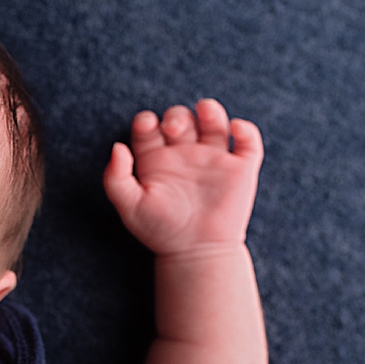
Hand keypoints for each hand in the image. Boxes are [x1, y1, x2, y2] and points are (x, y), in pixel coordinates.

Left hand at [103, 100, 261, 255]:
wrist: (196, 254)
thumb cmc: (161, 231)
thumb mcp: (130, 206)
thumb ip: (115, 178)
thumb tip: (117, 147)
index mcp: (156, 159)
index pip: (150, 127)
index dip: (147, 120)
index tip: (147, 126)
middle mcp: (184, 154)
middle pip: (180, 119)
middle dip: (177, 116)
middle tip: (174, 130)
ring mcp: (213, 159)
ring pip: (213, 121)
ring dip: (210, 110)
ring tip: (205, 112)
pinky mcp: (240, 170)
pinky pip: (248, 143)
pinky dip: (246, 130)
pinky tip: (236, 129)